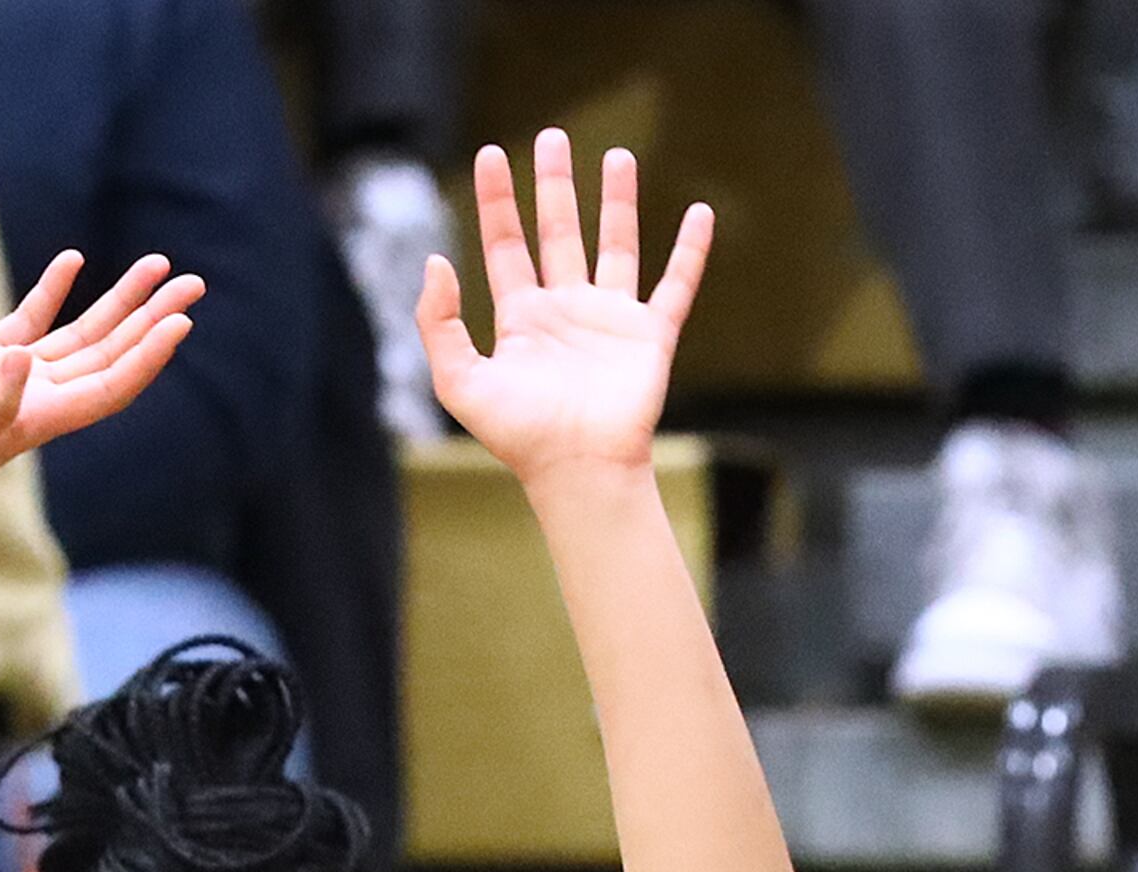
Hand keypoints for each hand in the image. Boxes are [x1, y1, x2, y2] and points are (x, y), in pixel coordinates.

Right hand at [0, 253, 201, 529]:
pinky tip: (73, 261)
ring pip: (80, 336)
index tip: (179, 322)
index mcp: (36, 422)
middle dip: (152, 318)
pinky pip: (28, 322)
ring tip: (158, 266)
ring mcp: (9, 380)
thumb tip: (21, 360)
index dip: (147, 356)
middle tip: (193, 282)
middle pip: (110, 355)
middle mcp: (35, 400)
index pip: (109, 385)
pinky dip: (52, 291)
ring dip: (120, 302)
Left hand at [416, 133, 712, 485]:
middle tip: (552, 137)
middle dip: (553, 185)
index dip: (497, 201)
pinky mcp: (650, 335)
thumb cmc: (518, 436)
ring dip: (617, 202)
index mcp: (522, 318)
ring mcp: (610, 319)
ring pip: (615, 245)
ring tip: (617, 157)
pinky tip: (699, 215)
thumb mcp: (460, 381)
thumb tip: (437, 260)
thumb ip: (441, 323)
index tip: (492, 155)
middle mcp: (565, 310)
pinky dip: (690, 251)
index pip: (505, 245)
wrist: (578, 469)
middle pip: (559, 231)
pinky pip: (675, 284)